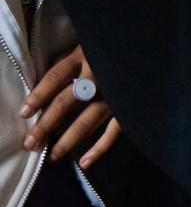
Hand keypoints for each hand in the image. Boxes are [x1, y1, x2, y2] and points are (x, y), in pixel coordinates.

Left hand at [19, 45, 120, 168]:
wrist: (150, 47)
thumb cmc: (114, 46)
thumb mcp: (89, 44)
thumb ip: (69, 60)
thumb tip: (43, 83)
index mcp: (86, 57)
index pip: (57, 76)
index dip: (39, 94)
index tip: (24, 112)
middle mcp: (99, 76)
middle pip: (67, 101)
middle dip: (47, 123)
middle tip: (30, 144)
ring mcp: (116, 94)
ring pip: (88, 120)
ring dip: (69, 140)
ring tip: (53, 156)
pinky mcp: (130, 107)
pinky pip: (115, 131)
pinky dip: (101, 148)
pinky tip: (85, 163)